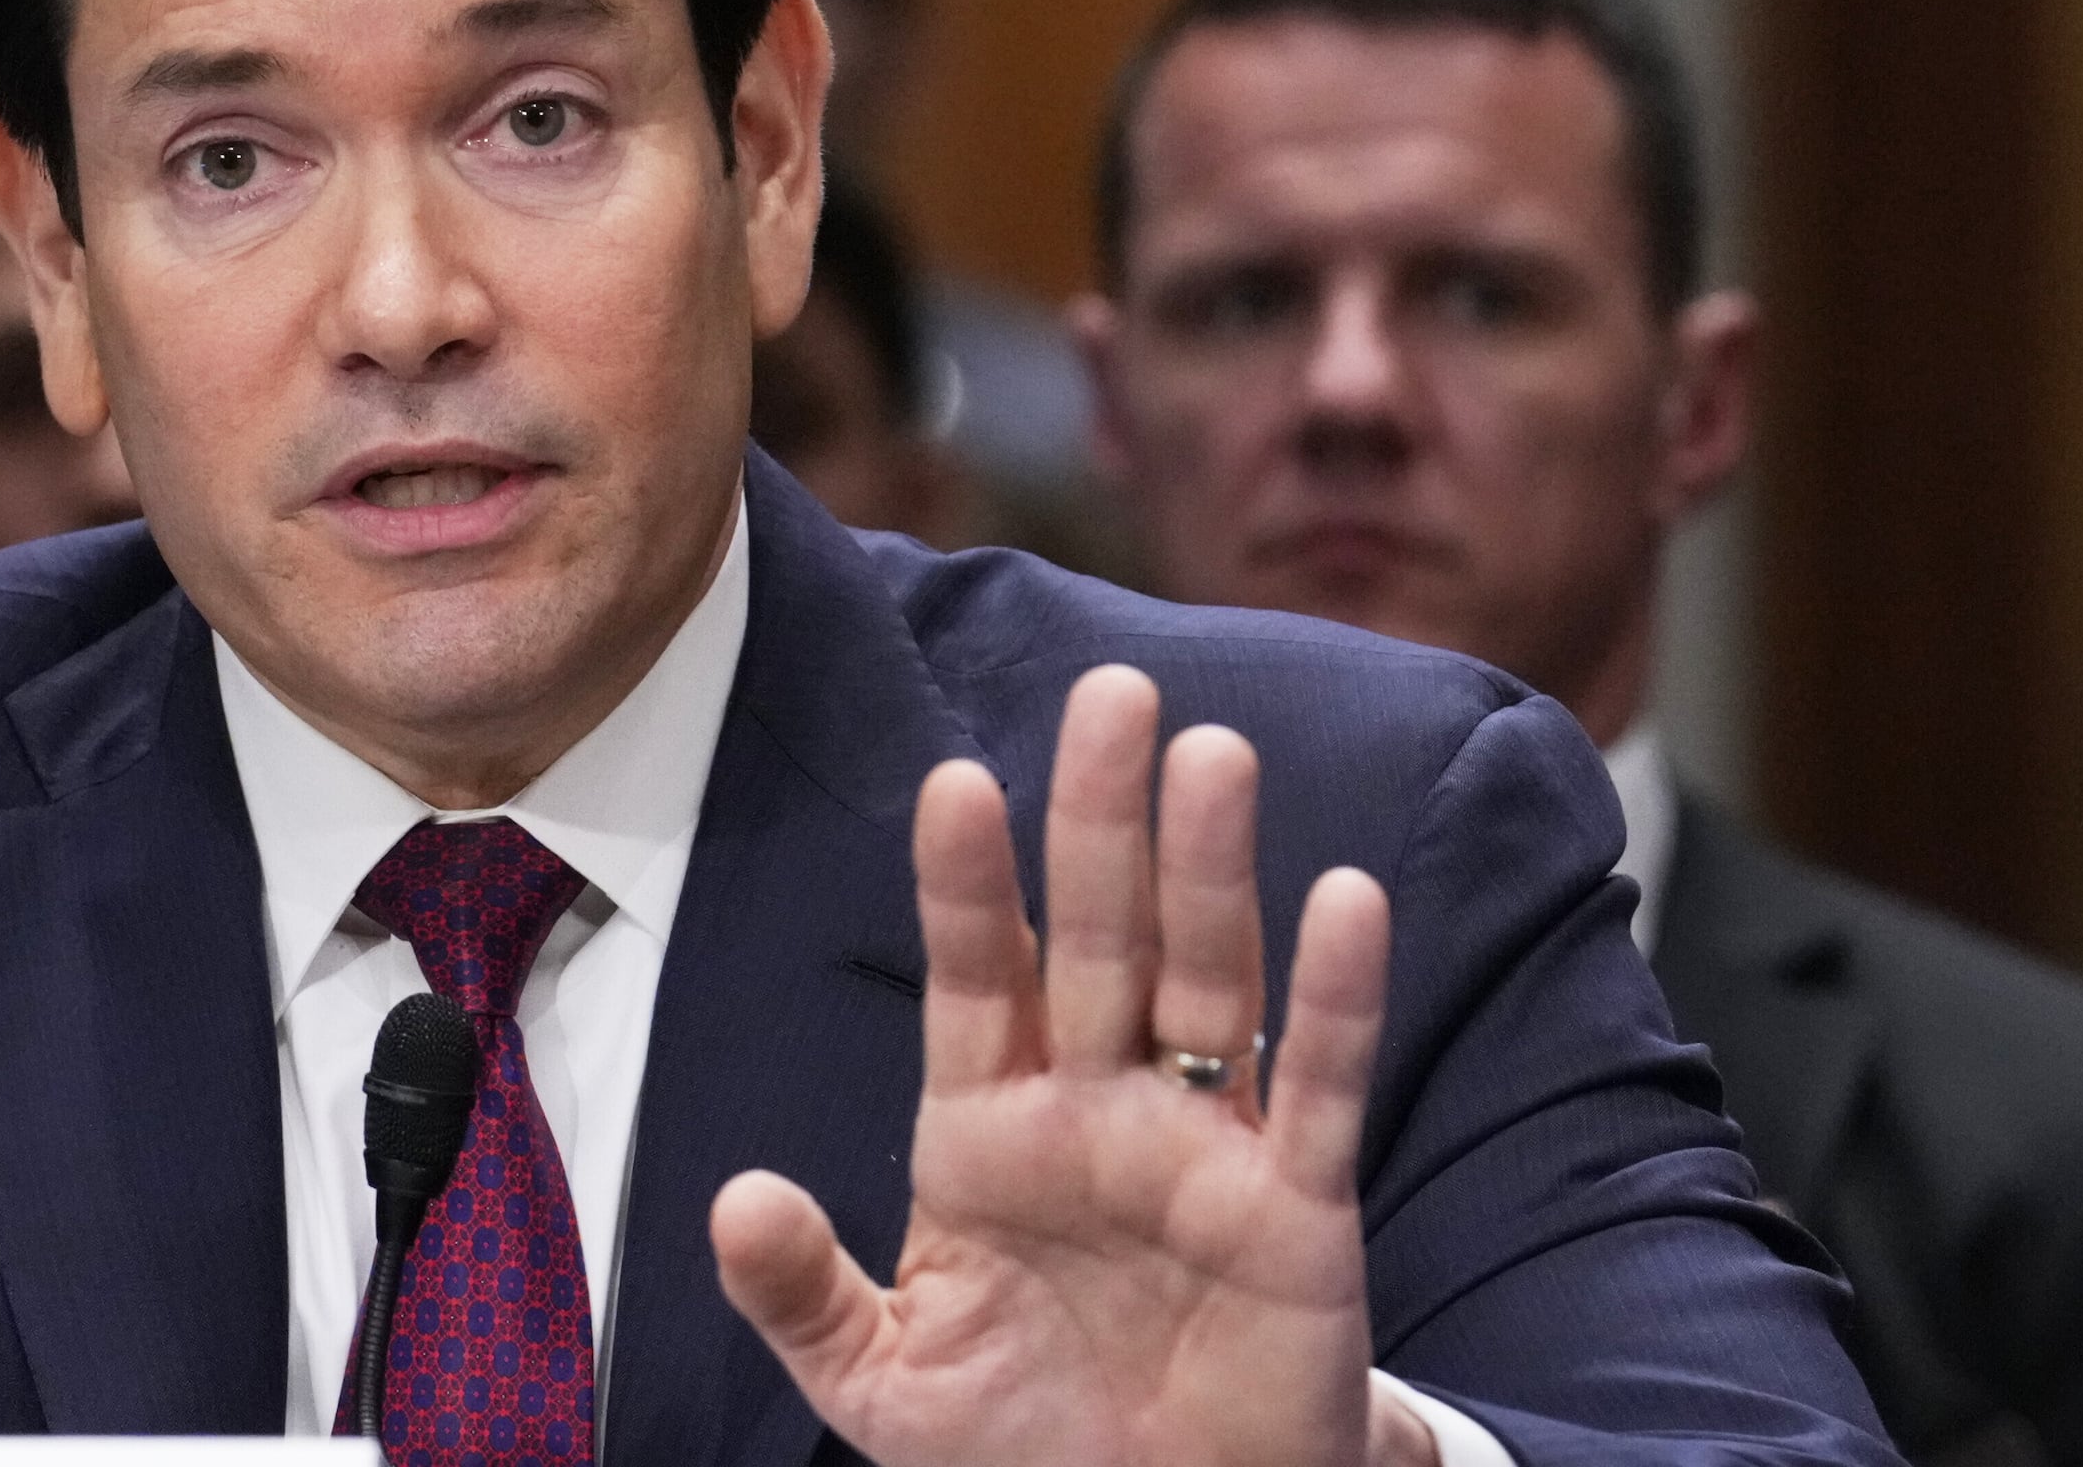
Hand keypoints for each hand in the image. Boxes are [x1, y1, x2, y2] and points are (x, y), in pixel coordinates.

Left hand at [710, 664, 1398, 1466]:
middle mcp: (1097, 1110)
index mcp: (988, 1132)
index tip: (952, 779)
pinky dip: (1336, 998)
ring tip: (1213, 756)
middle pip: (1096, 939)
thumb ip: (806, 1293)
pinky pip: (1318, 1087)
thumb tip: (735, 1200)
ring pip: (1207, 980)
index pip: (974, 979)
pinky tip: (1347, 899)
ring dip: (1212, 872)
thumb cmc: (1023, 1448)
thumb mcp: (885, 1380)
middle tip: (1112, 690)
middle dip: (1099, 821)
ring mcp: (1200, 1146)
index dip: (965, 884)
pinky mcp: (1297, 1209)